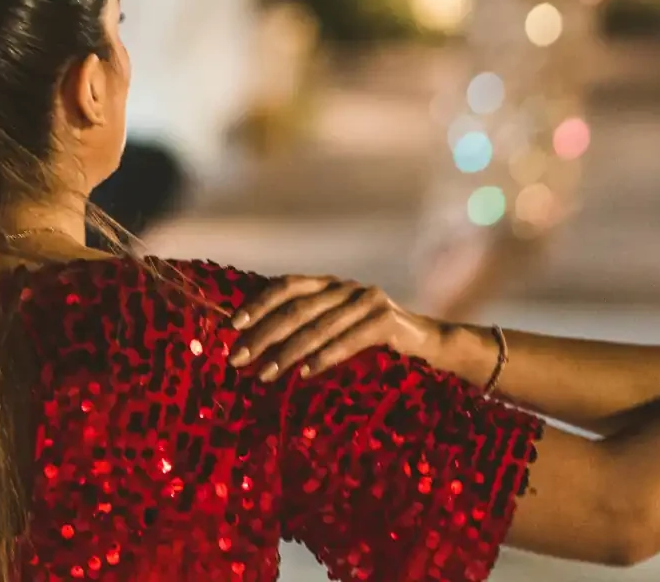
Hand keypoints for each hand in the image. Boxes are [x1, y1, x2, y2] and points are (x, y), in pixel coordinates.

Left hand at [229, 276, 442, 380]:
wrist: (427, 344)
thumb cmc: (372, 340)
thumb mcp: (336, 328)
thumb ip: (306, 326)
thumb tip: (253, 341)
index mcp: (329, 284)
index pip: (286, 285)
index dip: (258, 303)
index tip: (232, 325)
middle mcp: (346, 286)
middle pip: (297, 308)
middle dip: (263, 334)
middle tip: (238, 359)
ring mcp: (368, 300)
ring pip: (318, 326)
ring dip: (287, 353)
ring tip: (264, 374)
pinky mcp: (387, 320)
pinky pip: (349, 340)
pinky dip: (324, 356)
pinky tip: (305, 373)